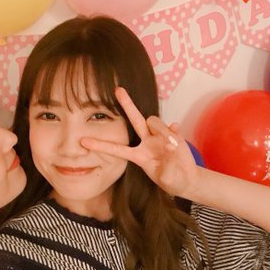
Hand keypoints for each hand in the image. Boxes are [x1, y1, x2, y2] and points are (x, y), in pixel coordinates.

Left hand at [80, 87, 199, 197]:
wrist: (186, 179)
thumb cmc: (171, 180)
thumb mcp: (168, 179)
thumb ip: (167, 168)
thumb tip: (169, 146)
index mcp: (138, 156)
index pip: (117, 149)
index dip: (101, 146)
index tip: (83, 141)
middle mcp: (146, 142)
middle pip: (135, 119)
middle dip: (127, 104)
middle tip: (117, 89)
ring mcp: (159, 136)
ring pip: (154, 121)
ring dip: (161, 130)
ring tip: (171, 147)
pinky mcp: (173, 134)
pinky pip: (171, 127)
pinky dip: (173, 132)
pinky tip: (176, 136)